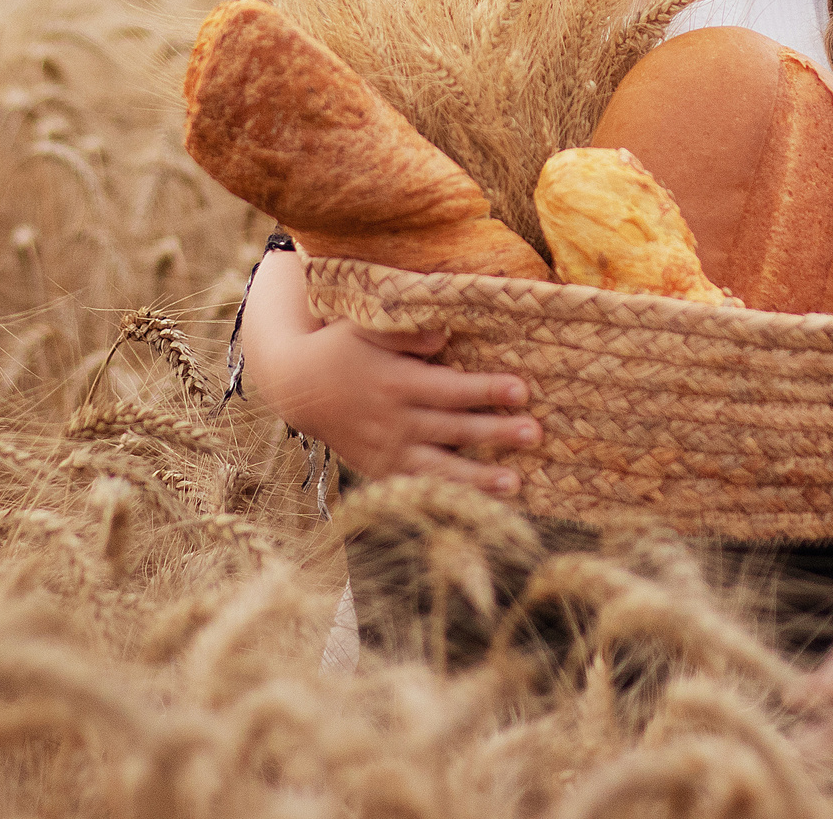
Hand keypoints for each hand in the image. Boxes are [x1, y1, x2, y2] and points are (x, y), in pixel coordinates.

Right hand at [259, 319, 538, 493]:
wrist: (298, 388)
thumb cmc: (340, 348)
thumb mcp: (364, 327)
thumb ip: (404, 332)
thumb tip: (444, 334)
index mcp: (395, 383)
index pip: (450, 389)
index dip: (486, 389)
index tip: (522, 389)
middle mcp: (393, 421)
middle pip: (453, 429)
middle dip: (496, 432)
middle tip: (535, 433)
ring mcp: (387, 451)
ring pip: (438, 468)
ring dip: (478, 477)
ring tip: (515, 483)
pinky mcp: (381, 471)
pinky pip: (418, 488)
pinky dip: (447, 498)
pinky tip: (478, 506)